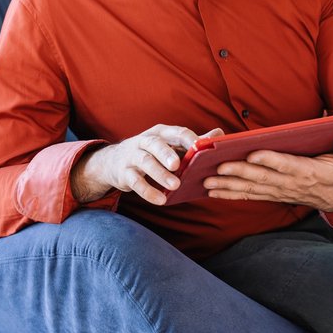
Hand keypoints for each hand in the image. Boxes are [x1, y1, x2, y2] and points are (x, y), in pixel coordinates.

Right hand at [71, 124, 223, 205]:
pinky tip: (161, 200)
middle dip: (166, 154)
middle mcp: (145, 141)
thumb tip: (219, 134)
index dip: (189, 140)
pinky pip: (136, 182)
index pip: (176, 133)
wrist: (114, 162)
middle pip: (155, 144)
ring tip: (174, 185)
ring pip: (145, 162)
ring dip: (160, 174)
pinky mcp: (125, 173)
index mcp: (161, 133)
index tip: (201, 148)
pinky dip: (148, 192)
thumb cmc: (152, 152)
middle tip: (178, 165)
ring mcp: (133, 156)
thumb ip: (193, 142)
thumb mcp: (170, 145)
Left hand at [203, 134, 332, 211]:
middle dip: (239, 173)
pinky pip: (249, 195)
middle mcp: (290, 183)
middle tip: (218, 167)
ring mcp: (279, 191)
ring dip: (228, 186)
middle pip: (262, 177)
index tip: (252, 154)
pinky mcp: (272, 195)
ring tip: (207, 182)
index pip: (287, 164)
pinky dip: (230, 194)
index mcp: (308, 171)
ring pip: (251, 188)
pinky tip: (212, 191)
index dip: (270, 160)